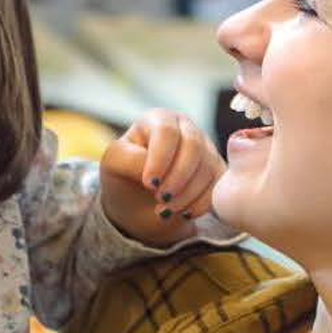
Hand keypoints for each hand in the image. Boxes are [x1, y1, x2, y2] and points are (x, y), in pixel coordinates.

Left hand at [100, 109, 225, 246]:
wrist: (138, 204)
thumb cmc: (124, 177)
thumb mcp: (114, 164)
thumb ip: (130, 160)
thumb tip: (157, 176)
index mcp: (159, 120)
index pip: (166, 131)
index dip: (160, 159)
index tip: (149, 184)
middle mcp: (186, 129)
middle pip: (193, 146)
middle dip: (177, 177)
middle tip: (161, 198)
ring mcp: (205, 149)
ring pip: (207, 167)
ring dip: (187, 194)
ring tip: (166, 210)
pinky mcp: (216, 171)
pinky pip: (217, 186)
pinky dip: (201, 203)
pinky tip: (183, 212)